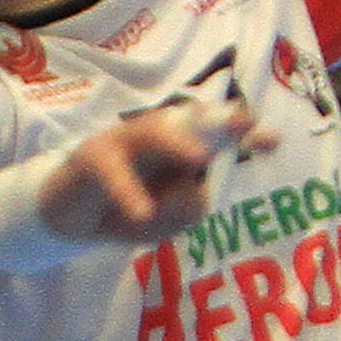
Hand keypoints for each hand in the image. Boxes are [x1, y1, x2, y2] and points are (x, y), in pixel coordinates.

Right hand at [31, 94, 272, 250]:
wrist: (67, 217)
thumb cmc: (124, 211)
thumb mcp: (165, 221)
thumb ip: (186, 210)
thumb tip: (192, 194)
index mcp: (180, 148)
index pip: (216, 138)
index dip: (244, 136)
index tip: (273, 141)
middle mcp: (156, 136)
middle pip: (191, 120)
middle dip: (218, 118)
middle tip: (244, 123)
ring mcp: (124, 142)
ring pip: (153, 134)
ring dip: (177, 143)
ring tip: (200, 160)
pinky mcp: (92, 157)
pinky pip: (115, 174)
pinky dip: (129, 194)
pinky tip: (141, 215)